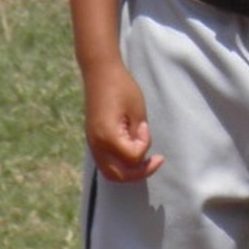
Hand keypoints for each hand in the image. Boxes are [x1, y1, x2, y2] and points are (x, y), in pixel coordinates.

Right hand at [82, 62, 164, 183]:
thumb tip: (139, 151)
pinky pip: (106, 161)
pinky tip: (132, 152)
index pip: (132, 157)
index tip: (144, 126)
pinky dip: (120, 163)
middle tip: (155, 162)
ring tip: (145, 162)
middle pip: (117, 175)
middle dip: (138, 173)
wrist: (100, 72)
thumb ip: (139, 135)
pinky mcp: (93, 139)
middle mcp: (97, 145)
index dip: (144, 144)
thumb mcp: (137, 111)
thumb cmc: (121, 87)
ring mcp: (92, 143)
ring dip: (128, 171)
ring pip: (109, 172)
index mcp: (108, 137)